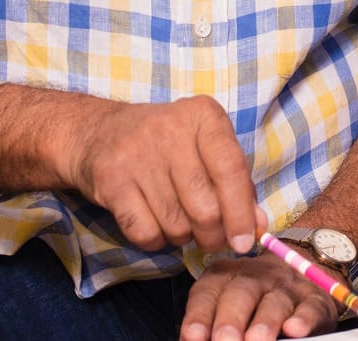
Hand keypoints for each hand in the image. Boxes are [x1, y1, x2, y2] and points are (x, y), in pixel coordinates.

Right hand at [62, 94, 262, 254]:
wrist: (99, 133)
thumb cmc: (167, 144)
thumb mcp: (206, 149)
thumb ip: (236, 183)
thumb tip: (258, 226)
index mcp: (203, 115)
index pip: (231, 169)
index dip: (241, 212)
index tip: (245, 241)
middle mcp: (170, 129)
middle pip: (205, 207)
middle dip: (213, 235)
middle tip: (211, 237)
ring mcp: (137, 154)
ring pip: (177, 225)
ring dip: (183, 236)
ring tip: (178, 219)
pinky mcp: (111, 180)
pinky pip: (145, 233)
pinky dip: (155, 240)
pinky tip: (154, 222)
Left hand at [181, 251, 338, 340]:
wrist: (305, 265)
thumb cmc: (256, 297)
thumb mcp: (228, 303)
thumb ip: (210, 323)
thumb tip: (196, 340)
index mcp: (227, 276)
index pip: (209, 291)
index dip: (200, 314)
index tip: (193, 336)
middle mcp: (256, 277)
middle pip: (242, 293)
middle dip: (231, 320)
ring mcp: (287, 287)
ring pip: (275, 302)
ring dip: (264, 323)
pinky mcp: (315, 300)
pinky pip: (309, 307)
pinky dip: (302, 319)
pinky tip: (294, 330)